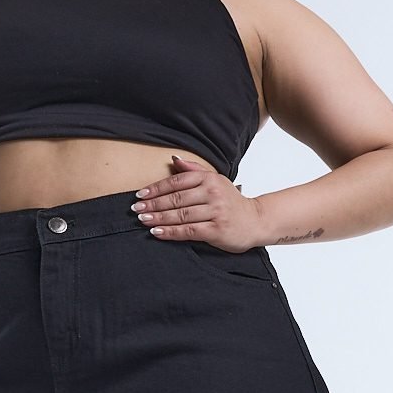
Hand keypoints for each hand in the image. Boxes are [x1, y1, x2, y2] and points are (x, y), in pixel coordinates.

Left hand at [131, 154, 261, 251]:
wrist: (256, 221)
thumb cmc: (232, 201)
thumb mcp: (216, 180)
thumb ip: (194, 171)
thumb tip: (173, 160)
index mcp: (210, 179)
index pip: (177, 182)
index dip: (156, 188)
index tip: (140, 194)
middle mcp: (213, 193)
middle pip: (176, 198)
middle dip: (153, 204)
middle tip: (136, 208)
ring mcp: (215, 212)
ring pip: (180, 215)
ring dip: (158, 218)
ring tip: (142, 219)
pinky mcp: (217, 230)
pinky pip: (188, 231)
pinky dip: (170, 232)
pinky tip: (157, 232)